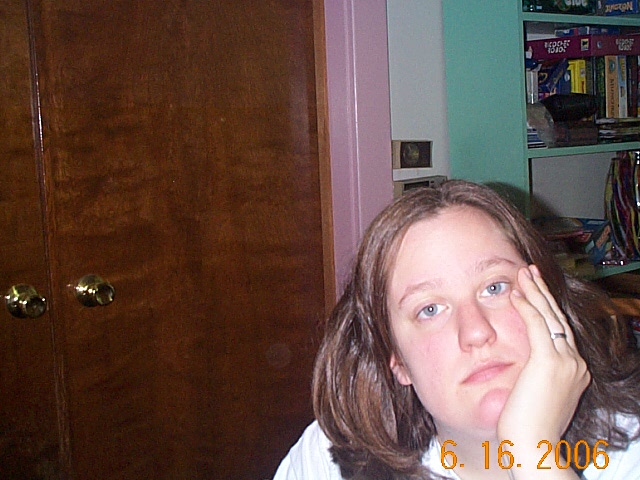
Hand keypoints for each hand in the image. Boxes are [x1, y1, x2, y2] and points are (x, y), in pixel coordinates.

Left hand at [498, 265, 589, 477]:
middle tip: (530, 272)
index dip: (547, 309)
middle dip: (543, 292)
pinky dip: (526, 306)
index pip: (559, 331)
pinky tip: (515, 292)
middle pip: (558, 318)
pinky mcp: (549, 362)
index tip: (533, 292)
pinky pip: (536, 325)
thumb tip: (519, 370)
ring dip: (534, 291)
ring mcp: (566, 362)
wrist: (533, 446)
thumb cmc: (526, 427)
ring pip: (549, 317)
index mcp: (574, 371)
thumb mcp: (534, 396)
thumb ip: (533, 377)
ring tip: (522, 273)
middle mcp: (575, 363)